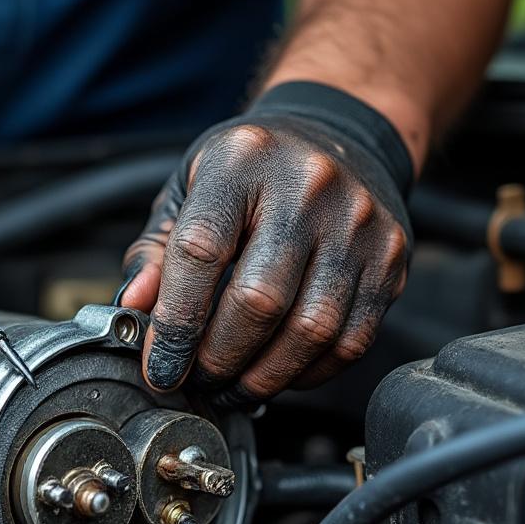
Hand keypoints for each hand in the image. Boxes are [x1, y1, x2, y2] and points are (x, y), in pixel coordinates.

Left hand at [119, 82, 413, 404]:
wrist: (336, 136)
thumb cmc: (251, 172)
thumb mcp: (190, 190)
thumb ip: (155, 252)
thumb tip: (134, 310)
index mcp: (241, 159)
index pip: (200, 252)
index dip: (175, 324)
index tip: (160, 366)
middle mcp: (307, 184)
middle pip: (259, 300)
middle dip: (219, 359)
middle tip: (197, 382)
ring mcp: (358, 221)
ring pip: (311, 329)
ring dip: (264, 377)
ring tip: (233, 387)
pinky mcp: (391, 256)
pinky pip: (351, 339)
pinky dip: (309, 373)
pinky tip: (279, 372)